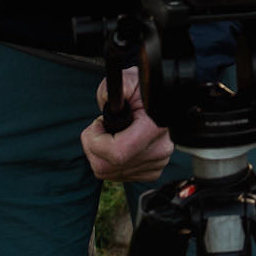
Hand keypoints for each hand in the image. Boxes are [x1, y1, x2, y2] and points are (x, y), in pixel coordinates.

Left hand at [81, 66, 173, 182]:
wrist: (163, 99)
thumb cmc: (144, 89)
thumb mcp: (128, 80)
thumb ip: (114, 88)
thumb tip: (108, 100)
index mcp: (154, 127)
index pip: (116, 153)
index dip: (97, 141)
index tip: (99, 123)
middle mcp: (159, 150)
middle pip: (107, 167)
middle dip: (93, 148)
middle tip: (100, 128)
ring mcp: (157, 163)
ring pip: (109, 173)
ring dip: (100, 155)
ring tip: (112, 134)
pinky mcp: (152, 171)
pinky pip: (118, 175)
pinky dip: (111, 162)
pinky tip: (119, 144)